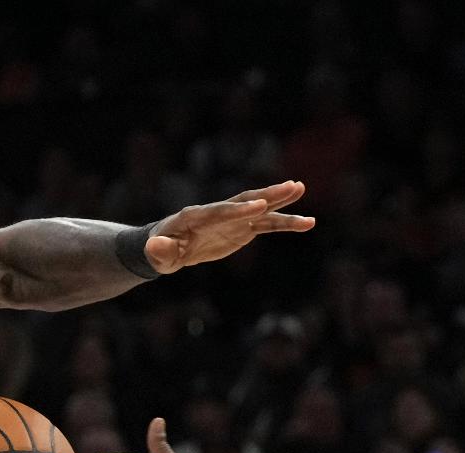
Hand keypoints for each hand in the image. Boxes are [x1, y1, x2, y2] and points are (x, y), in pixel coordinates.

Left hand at [143, 181, 314, 273]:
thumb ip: (160, 250)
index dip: (238, 210)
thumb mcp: (157, 254)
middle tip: (290, 186)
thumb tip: (156, 246)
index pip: (219, 212)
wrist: (168, 247)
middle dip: (266, 195)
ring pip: (260, 209)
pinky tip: (308, 223)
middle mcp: (217, 212)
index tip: (259, 206)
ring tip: (301, 189)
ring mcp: (233, 219)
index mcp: (195, 216)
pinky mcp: (243, 228)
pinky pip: (267, 225)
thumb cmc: (160, 250)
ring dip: (280, 201)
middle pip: (244, 201)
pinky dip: (286, 223)